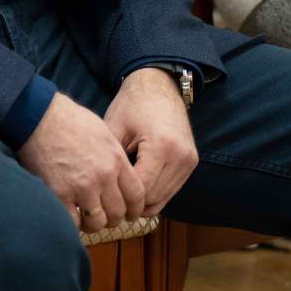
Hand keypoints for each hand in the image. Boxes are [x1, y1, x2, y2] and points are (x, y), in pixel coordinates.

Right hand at [18, 91, 144, 233]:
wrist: (37, 115)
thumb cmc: (67, 119)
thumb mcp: (102, 132)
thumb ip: (114, 156)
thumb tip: (118, 175)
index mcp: (116, 159)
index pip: (137, 196)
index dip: (135, 209)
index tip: (129, 214)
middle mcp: (103, 176)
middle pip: (118, 212)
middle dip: (114, 218)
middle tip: (106, 217)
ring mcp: (82, 187)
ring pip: (98, 222)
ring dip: (94, 223)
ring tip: (87, 218)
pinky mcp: (59, 194)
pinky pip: (74, 222)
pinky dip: (74, 223)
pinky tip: (71, 216)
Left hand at [102, 69, 197, 215]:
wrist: (159, 85)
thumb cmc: (132, 104)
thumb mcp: (114, 128)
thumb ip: (111, 159)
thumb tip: (99, 188)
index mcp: (161, 147)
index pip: (141, 187)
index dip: (121, 198)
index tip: (103, 201)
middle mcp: (180, 156)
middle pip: (154, 196)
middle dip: (131, 203)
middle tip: (110, 206)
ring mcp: (189, 160)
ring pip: (164, 197)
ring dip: (144, 202)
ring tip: (121, 200)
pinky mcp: (192, 161)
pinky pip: (172, 189)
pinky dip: (156, 193)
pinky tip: (137, 192)